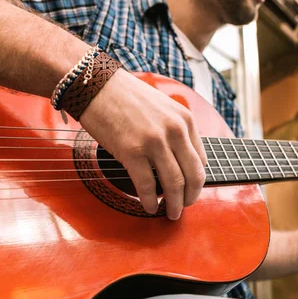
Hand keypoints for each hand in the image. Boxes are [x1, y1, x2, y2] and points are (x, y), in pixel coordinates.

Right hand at [79, 69, 206, 219]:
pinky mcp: (132, 151)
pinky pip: (147, 186)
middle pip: (193, 175)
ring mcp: (154, 142)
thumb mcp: (162, 108)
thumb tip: (178, 160)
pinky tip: (150, 207)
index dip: (196, 180)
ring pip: (174, 184)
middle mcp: (175, 130)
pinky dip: (151, 201)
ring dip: (175, 205)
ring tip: (171, 213)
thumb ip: (174, 130)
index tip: (189, 190)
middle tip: (184, 208)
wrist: (96, 85)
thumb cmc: (125, 96)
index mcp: (184, 119)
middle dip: (191, 198)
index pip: (201, 159)